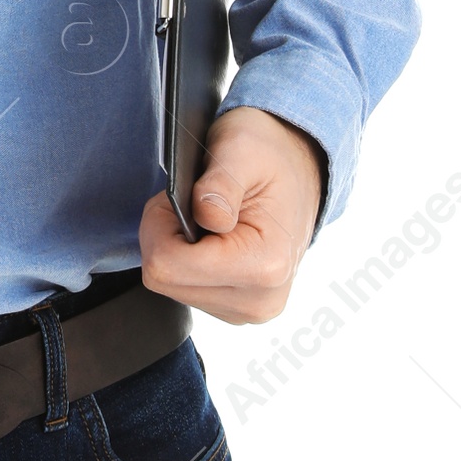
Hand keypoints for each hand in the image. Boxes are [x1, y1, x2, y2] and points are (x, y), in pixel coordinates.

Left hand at [139, 106, 325, 325]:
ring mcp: (247, 312)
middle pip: (163, 278)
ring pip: (168, 285)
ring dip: (173, 246)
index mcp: (264, 265)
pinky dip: (183, 260)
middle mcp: (258, 300)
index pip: (166, 265)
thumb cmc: (270, 157)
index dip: (159, 223)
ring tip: (204, 218)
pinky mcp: (234, 312)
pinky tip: (208, 239)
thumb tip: (207, 216)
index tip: (183, 196)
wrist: (300, 176)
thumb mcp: (242, 148)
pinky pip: (182, 288)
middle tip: (193, 202)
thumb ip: (221, 182)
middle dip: (163, 234)